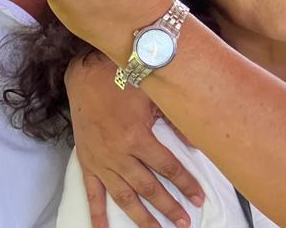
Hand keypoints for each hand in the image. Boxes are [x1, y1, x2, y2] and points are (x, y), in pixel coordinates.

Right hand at [66, 55, 203, 227]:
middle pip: (148, 188)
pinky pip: (92, 193)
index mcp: (137, 138)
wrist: (86, 74)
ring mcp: (101, 161)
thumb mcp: (155, 97)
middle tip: (185, 222)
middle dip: (168, 207)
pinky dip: (97, 214)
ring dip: (140, 217)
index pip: (168, 168)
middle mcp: (118, 154)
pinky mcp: (86, 162)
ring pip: (123, 196)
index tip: (199, 198)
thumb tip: (198, 144)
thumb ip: (176, 122)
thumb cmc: (123, 80)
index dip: (186, 184)